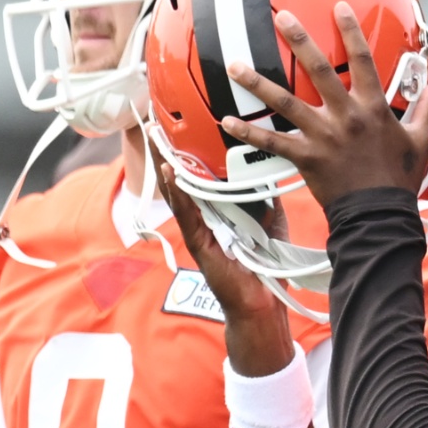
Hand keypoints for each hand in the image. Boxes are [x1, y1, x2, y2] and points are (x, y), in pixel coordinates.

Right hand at [150, 141, 283, 321]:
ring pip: (179, 192)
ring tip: (157, 141)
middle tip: (160, 125)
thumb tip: (270, 174)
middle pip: (184, 181)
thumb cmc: (263, 266)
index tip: (186, 128)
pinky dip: (178, 192)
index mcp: (219, 212)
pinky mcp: (198, 242)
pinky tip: (169, 173)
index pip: (202, 178)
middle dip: (171, 153)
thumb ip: (266, 199)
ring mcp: (198, 230)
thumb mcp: (269, 222)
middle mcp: (204, 218)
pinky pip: (186, 213)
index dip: (192, 154)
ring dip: (166, 165)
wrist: (261, 302)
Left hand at [218, 1, 427, 209]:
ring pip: (285, 102)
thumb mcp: (420, 141)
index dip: (351, 31)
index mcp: (373, 108)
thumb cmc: (398, 180)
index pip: (362, 60)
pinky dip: (249, 132)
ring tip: (235, 65)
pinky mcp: (306, 157)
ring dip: (258, 82)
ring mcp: (323, 136)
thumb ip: (426, 110)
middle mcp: (346, 116)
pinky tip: (228, 121)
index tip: (338, 8)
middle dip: (299, 40)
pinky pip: (272, 142)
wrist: (379, 214)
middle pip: (319, 69)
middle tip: (282, 18)